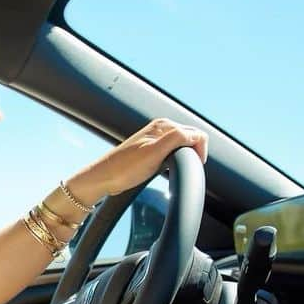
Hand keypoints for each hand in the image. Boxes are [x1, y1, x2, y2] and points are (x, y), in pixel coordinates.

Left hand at [66, 119, 207, 205]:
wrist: (103, 178)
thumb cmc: (125, 168)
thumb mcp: (155, 152)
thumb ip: (178, 139)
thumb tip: (197, 136)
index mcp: (164, 125)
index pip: (198, 134)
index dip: (200, 151)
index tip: (194, 166)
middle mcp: (161, 129)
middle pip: (192, 139)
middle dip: (193, 154)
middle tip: (184, 170)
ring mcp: (156, 140)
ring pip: (183, 147)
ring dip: (185, 158)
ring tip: (175, 170)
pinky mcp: (151, 151)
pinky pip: (173, 153)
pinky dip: (176, 161)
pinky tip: (168, 170)